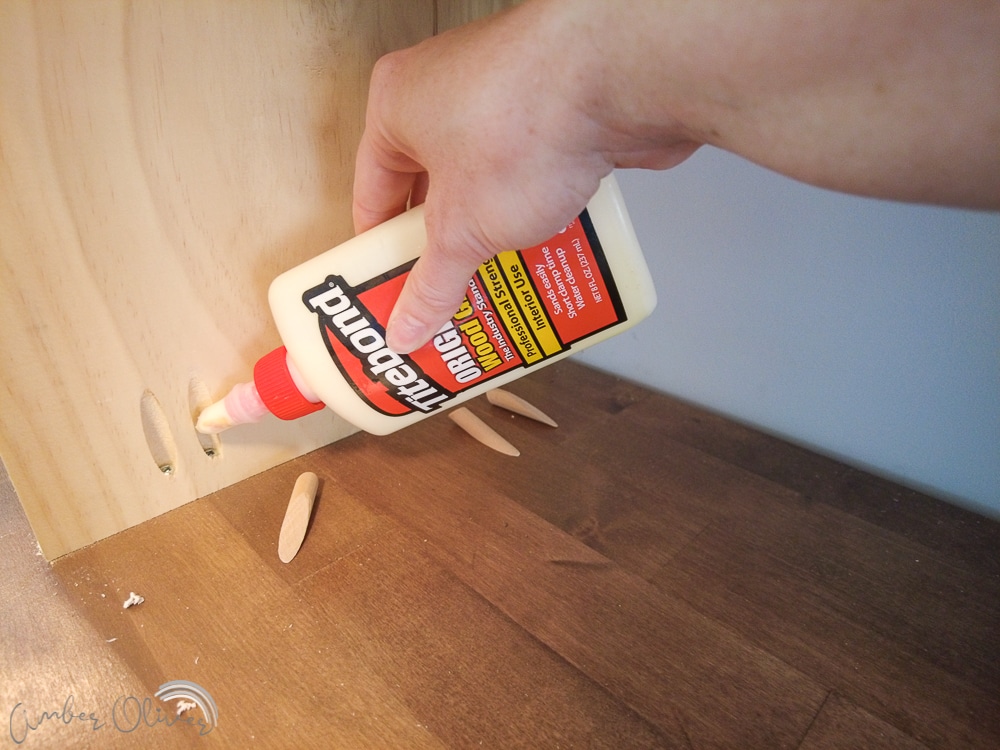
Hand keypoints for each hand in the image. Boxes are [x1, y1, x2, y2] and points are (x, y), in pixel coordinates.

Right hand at [352, 2, 697, 352]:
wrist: (619, 78)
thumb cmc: (523, 122)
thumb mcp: (463, 228)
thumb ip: (433, 282)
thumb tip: (409, 325)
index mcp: (398, 104)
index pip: (373, 192)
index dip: (381, 250)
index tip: (391, 293)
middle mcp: (448, 90)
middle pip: (435, 190)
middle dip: (447, 248)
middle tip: (448, 298)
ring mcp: (507, 95)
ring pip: (490, 184)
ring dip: (497, 235)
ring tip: (503, 284)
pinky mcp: (559, 109)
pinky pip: (536, 173)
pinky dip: (539, 212)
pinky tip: (548, 251)